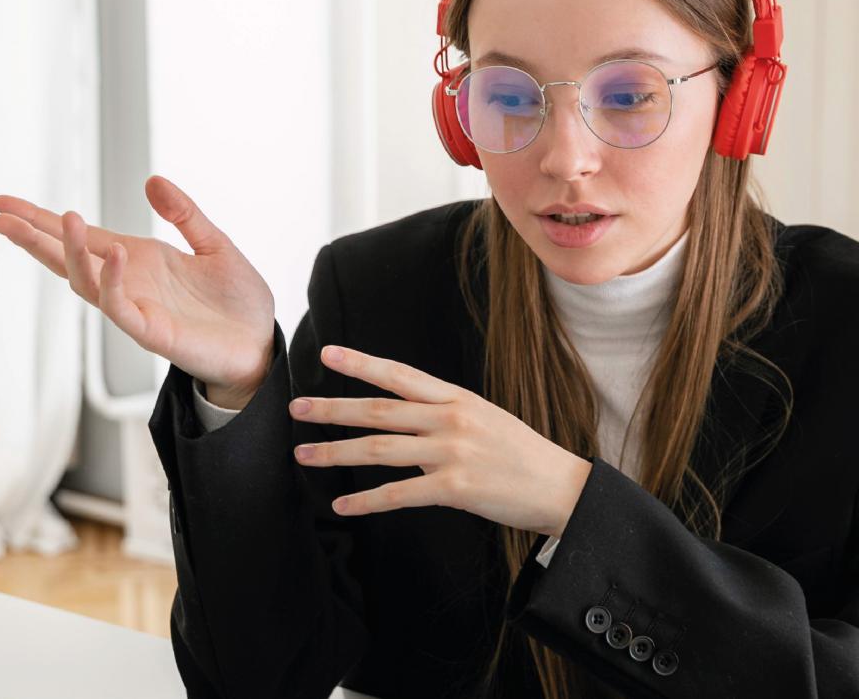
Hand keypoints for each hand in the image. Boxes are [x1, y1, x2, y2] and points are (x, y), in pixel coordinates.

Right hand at [0, 175, 275, 395]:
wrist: (261, 345)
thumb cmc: (237, 302)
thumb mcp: (214, 246)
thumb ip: (185, 214)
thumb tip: (152, 180)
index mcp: (138, 260)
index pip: (81, 237)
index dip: (40, 220)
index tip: (1, 203)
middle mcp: (128, 282)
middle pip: (67, 258)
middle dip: (32, 237)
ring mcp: (136, 308)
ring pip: (85, 282)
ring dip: (70, 251)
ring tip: (63, 218)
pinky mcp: (152, 332)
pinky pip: (120, 307)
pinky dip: (112, 280)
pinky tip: (113, 255)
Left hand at [289, 345, 592, 537]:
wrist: (560, 487)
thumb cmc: (520, 454)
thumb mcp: (484, 418)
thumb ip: (443, 416)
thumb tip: (405, 426)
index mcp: (456, 398)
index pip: (400, 375)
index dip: (361, 363)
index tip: (328, 354)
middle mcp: (450, 419)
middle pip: (379, 410)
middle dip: (333, 409)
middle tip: (297, 408)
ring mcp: (452, 453)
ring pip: (379, 450)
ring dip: (335, 453)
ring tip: (303, 456)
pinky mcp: (454, 489)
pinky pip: (398, 494)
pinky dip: (366, 500)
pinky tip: (342, 504)